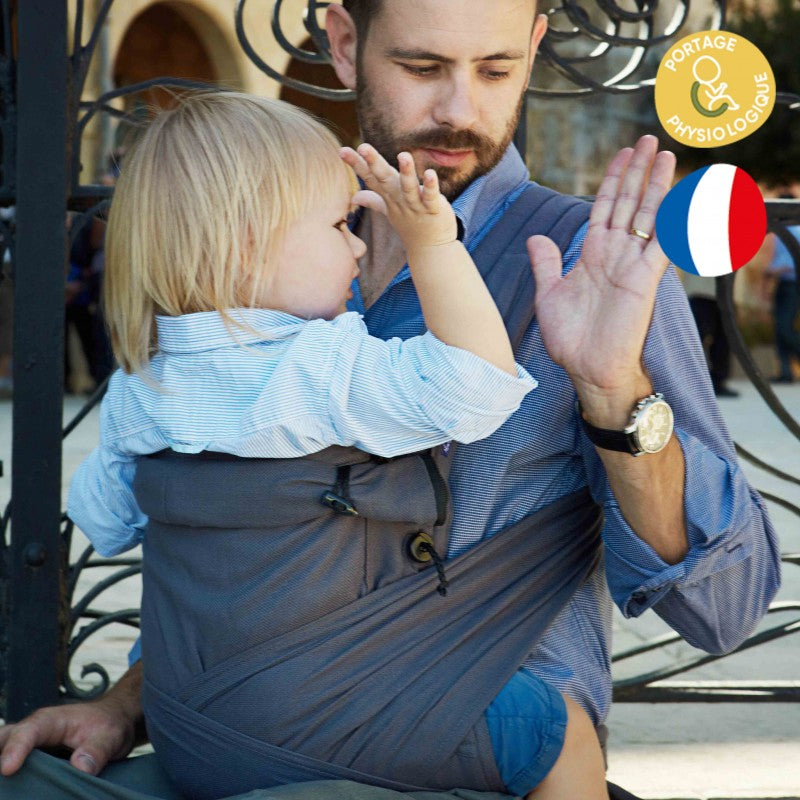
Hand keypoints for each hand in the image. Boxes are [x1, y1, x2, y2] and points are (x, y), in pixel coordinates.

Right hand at [0, 664, 142, 776]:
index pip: (29, 731)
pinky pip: (14, 764)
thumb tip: (80, 766)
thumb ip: (97, 749)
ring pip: (3, 749)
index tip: (8, 768)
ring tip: (5, 788)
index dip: (16, 748)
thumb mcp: (111, 735)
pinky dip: (9, 777)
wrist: (113, 721)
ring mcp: (30, 745)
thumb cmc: (110, 724)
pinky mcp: (32, 759)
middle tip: (1, 779)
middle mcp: (35, 730)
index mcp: (53, 720)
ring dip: (1, 764)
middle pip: (5, 738)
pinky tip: (12, 790)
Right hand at [339, 143, 456, 252]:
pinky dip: (430, 186)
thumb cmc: (411, 225)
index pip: (370, 178)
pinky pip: (431, 197)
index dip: (357, 164)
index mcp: (389, 196)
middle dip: (374, 163)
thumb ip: (373, 200)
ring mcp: (415, 206)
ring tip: (403, 155)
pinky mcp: (433, 210)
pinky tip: (430, 173)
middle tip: (362, 147)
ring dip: (406, 172)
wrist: (430, 249)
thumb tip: (354, 198)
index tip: (342, 150)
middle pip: (384, 179)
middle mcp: (399, 200)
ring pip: (408, 188)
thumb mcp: (389, 211)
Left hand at [527, 135, 675, 422]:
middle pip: (628, 203)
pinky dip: (674, 222)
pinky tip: (683, 199)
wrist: (587, 369)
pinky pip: (663, 245)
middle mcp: (615, 255)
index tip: (621, 155)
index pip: (605, 208)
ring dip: (655, 187)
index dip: (612, 181)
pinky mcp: (645, 280)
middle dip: (637, 172)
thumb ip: (546, 264)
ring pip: (647, 217)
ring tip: (664, 157)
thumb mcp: (549, 294)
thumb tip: (537, 238)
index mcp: (592, 255)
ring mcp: (632, 266)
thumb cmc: (570, 338)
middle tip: (647, 141)